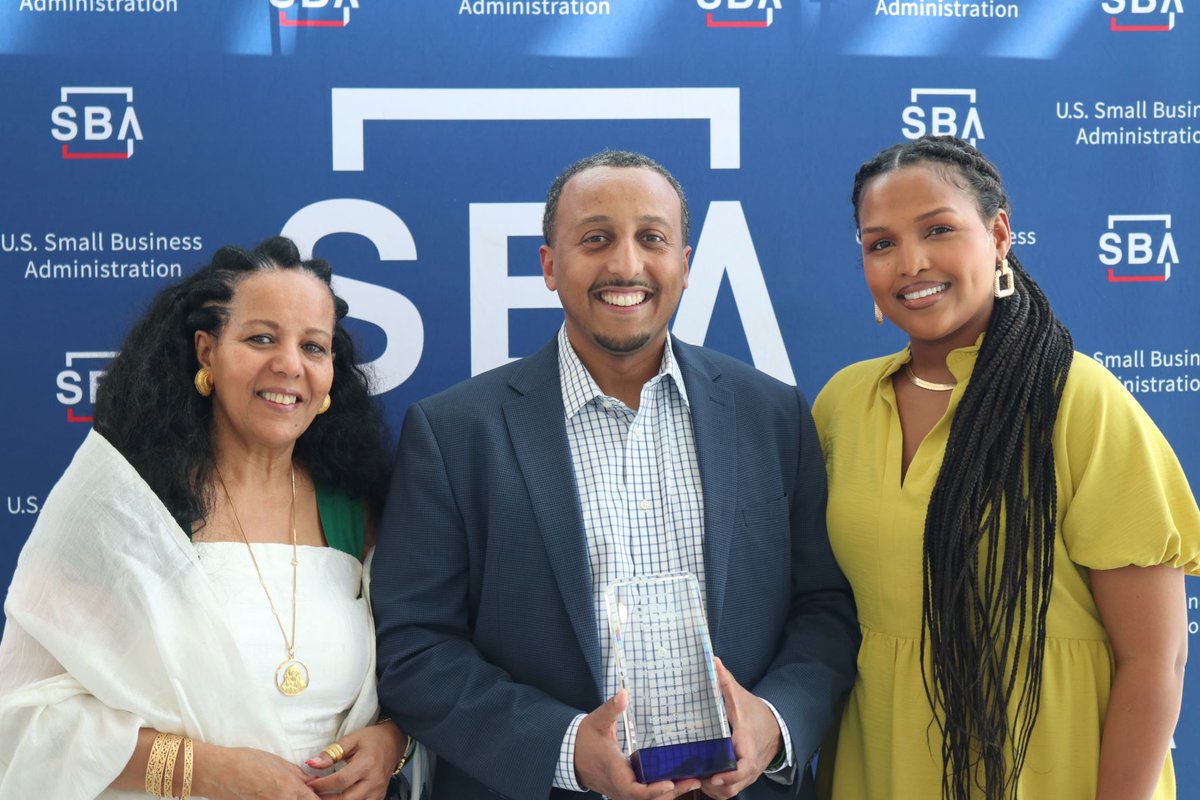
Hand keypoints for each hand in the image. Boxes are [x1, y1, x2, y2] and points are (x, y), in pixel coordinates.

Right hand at [192, 742, 319, 799]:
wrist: (217, 772)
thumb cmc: (246, 762)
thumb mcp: (278, 762)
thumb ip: (297, 775)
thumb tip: (311, 783)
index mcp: (291, 789)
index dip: (318, 797)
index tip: (318, 795)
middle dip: (304, 799)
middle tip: (298, 792)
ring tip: (277, 790)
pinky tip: (267, 794)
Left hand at [304, 721, 406, 799]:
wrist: (394, 742)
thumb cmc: (372, 739)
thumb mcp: (351, 739)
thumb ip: (331, 753)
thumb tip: (312, 763)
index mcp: (367, 763)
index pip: (341, 780)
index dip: (322, 785)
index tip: (309, 783)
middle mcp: (374, 780)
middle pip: (346, 799)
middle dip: (325, 799)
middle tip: (311, 794)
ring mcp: (378, 791)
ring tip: (322, 796)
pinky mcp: (378, 797)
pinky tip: (336, 798)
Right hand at [575, 690, 701, 799]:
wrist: (570, 755)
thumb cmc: (584, 739)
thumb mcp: (596, 721)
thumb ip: (611, 708)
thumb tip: (623, 693)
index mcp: (614, 772)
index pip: (634, 791)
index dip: (652, 791)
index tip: (670, 783)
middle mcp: (619, 787)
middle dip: (671, 792)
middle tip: (694, 780)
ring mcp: (622, 791)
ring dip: (669, 794)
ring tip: (691, 782)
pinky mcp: (625, 790)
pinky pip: (644, 797)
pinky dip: (660, 792)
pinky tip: (676, 783)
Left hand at [698, 658, 783, 799]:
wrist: (776, 728)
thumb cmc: (755, 713)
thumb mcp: (740, 698)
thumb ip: (726, 682)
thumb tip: (713, 661)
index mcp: (748, 748)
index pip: (742, 768)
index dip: (728, 776)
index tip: (712, 776)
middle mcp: (749, 767)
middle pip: (731, 787)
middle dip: (712, 786)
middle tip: (692, 775)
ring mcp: (747, 775)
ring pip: (728, 792)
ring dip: (712, 789)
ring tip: (693, 776)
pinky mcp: (743, 778)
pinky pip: (729, 791)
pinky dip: (716, 789)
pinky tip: (702, 777)